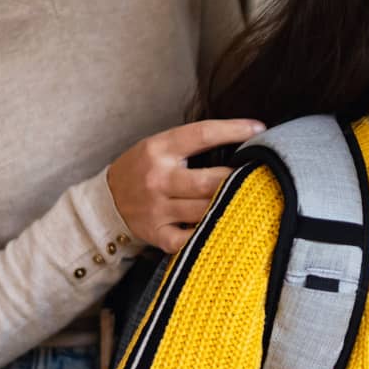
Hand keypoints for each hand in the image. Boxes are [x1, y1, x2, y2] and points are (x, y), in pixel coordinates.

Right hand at [107, 119, 265, 252]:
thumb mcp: (160, 146)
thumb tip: (241, 140)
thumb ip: (192, 144)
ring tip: (252, 200)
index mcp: (159, 150)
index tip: (259, 129)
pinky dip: (210, 234)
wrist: (107, 201)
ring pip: (205, 211)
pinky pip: (190, 239)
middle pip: (209, 181)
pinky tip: (227, 227)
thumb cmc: (144, 168)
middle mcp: (158, 179)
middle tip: (261, 175)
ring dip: (230, 206)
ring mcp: (157, 210)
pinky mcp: (157, 235)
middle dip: (238, 178)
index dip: (234, 130)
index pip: (201, 135)